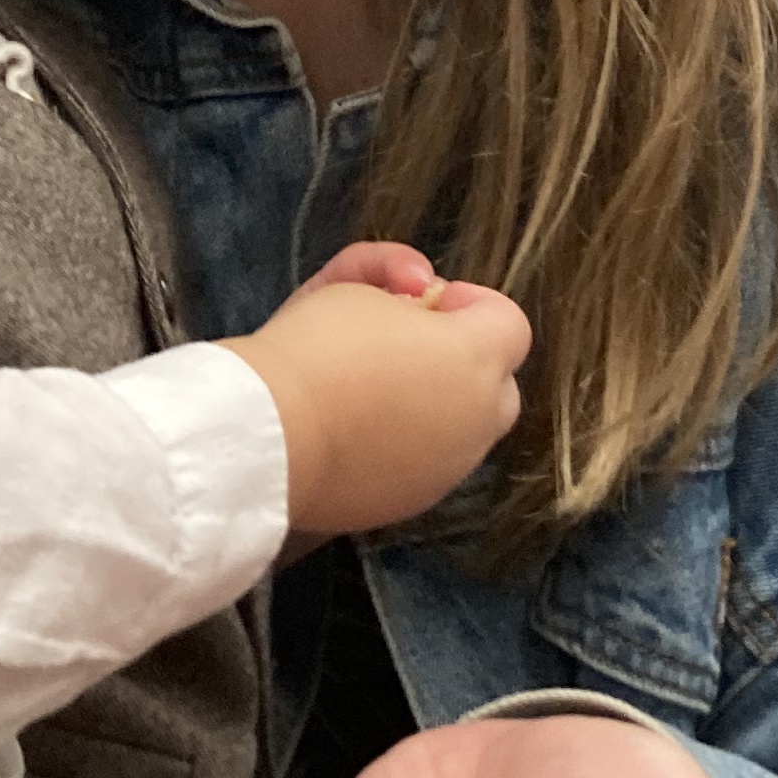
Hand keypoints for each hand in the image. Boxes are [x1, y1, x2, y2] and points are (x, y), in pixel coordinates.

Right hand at [223, 256, 529, 538]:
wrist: (269, 435)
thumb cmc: (315, 348)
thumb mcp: (352, 282)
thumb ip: (398, 276)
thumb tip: (421, 292)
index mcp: (475, 358)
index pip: (508, 322)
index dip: (468, 304)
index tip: (421, 303)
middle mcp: (478, 419)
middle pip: (498, 382)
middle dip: (463, 360)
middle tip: (405, 349)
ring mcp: (450, 467)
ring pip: (467, 429)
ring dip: (438, 404)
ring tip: (373, 393)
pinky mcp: (415, 501)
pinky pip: (429, 464)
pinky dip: (409, 445)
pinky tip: (360, 432)